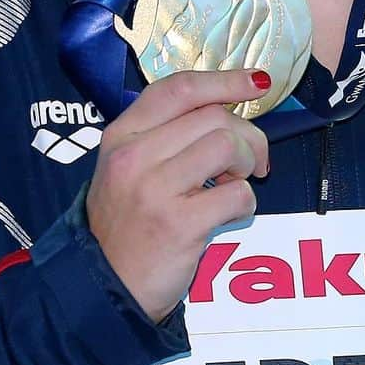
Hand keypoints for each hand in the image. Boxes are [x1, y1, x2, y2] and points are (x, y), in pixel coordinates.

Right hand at [85, 69, 270, 322]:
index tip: (258, 82)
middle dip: (247, 135)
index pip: (178, 89)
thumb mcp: (127, 167)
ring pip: (228, 146)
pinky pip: (237, 194)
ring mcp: (155, 190)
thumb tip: (227, 110)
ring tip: (236, 182)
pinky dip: (246, 202)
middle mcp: (134, 156)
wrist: (105, 284)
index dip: (224, 80)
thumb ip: (165, 135)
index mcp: (121, 135)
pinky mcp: (179, 225)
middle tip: (249, 161)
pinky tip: (230, 213)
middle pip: (214, 117)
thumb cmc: (125, 222)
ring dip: (248, 164)